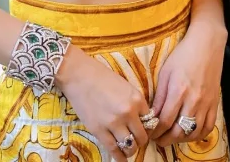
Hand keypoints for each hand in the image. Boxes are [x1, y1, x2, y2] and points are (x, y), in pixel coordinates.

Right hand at [55, 44, 150, 160]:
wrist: (79, 75)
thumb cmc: (102, 77)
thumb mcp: (125, 86)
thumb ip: (134, 103)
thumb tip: (141, 120)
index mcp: (136, 99)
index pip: (150, 121)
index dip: (147, 126)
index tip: (143, 129)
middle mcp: (128, 112)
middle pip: (142, 136)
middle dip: (140, 140)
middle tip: (136, 139)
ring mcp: (114, 123)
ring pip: (130, 146)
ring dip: (131, 149)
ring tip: (128, 148)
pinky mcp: (99, 131)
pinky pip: (114, 151)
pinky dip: (120, 157)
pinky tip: (121, 158)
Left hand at [151, 22, 225, 147]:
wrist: (207, 43)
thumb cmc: (183, 54)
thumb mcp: (165, 72)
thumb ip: (160, 96)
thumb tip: (152, 115)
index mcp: (178, 91)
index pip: (165, 121)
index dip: (156, 131)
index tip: (150, 133)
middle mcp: (193, 100)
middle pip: (179, 131)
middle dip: (166, 139)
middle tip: (158, 139)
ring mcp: (206, 103)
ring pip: (194, 133)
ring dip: (181, 140)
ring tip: (172, 137)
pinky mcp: (215, 103)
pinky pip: (208, 127)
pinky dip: (198, 135)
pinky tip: (190, 134)